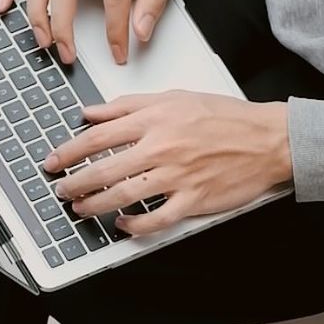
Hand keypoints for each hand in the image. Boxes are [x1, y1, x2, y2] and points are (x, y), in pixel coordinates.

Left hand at [45, 91, 292, 236]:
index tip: (54, 160)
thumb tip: (91, 112)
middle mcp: (162, 147)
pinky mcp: (194, 200)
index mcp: (155, 119)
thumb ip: (130, 105)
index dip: (69, 151)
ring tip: (81, 209)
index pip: (98, 136)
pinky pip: (157, 219)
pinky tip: (123, 225)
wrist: (269, 140)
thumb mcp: (175, 98)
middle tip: (61, 190)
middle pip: (104, 169)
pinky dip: (135, 225)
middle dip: (74, 183)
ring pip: (124, 195)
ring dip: (95, 205)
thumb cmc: (227, 118)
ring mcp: (178, 176)